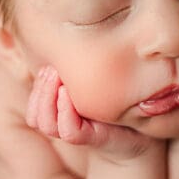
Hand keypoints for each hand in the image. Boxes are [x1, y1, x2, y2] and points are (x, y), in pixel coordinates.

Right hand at [26, 65, 157, 161]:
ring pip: (48, 124)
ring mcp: (79, 131)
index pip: (34, 106)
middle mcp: (66, 123)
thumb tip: (60, 40)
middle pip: (36, 116)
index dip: (36, 88)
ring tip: (57, 76)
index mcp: (61, 110)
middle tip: (50, 69)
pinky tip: (67, 93)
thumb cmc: (118, 103)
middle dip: (40, 90)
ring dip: (48, 99)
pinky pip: (71, 132)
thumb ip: (76, 69)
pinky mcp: (96, 138)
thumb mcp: (94, 81)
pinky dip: (65, 113)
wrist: (143, 132)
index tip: (47, 66)